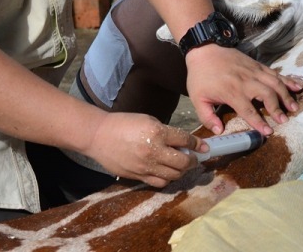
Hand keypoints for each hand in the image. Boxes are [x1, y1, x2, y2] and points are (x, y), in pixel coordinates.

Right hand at [86, 112, 201, 187]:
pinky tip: (168, 172)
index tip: (203, 146)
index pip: (185, 140)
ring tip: (182, 165)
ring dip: (182, 171)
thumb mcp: (148, 120)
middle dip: (193, 160)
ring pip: (174, 175)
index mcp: (157, 133)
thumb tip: (181, 143)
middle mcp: (154, 151)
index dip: (197, 144)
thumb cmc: (124, 124)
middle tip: (194, 157)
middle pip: (184, 162)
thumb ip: (166, 132)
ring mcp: (146, 167)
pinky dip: (168, 178)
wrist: (99, 136)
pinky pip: (160, 182)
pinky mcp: (138, 176)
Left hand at [184, 44, 302, 134]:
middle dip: (277, 109)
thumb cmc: (200, 76)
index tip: (269, 133)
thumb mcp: (197, 98)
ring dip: (286, 95)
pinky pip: (276, 73)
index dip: (260, 123)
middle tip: (284, 120)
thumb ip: (207, 117)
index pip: (249, 111)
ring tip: (294, 107)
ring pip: (275, 83)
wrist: (204, 49)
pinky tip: (298, 86)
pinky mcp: (258, 65)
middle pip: (267, 95)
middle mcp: (246, 82)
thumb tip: (219, 131)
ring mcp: (254, 71)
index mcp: (232, 92)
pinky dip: (288, 79)